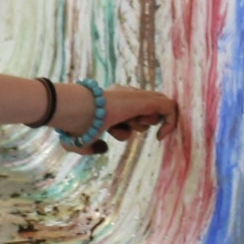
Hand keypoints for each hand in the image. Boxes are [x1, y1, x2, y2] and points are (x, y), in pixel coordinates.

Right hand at [59, 85, 180, 154]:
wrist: (75, 110)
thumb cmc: (73, 126)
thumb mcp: (81, 143)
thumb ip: (92, 147)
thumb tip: (104, 147)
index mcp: (111, 103)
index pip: (132, 111)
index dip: (133, 125)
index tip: (124, 135)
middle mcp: (125, 96)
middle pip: (147, 109)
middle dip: (141, 123)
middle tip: (125, 126)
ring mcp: (136, 96)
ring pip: (155, 109)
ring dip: (144, 124)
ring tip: (125, 124)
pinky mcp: (146, 100)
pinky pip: (170, 109)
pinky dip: (170, 123)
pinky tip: (159, 137)